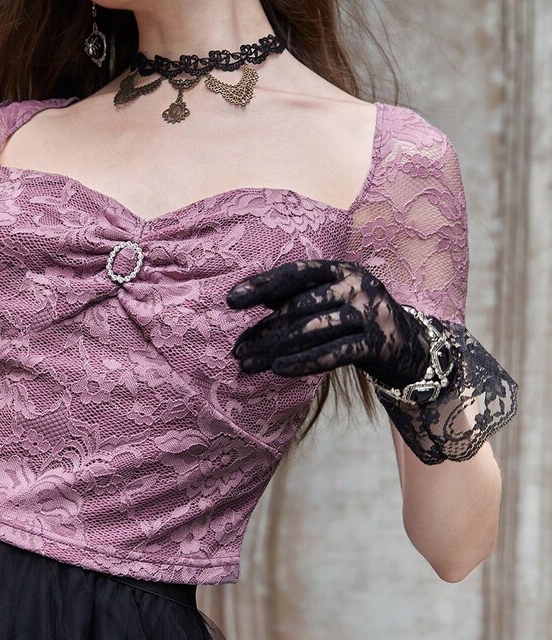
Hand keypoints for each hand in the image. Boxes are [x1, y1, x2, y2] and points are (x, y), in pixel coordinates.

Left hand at [225, 259, 432, 384]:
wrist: (410, 346)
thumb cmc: (357, 319)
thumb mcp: (332, 298)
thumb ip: (298, 295)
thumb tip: (252, 298)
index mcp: (342, 269)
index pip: (295, 273)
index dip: (262, 285)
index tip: (231, 300)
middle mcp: (357, 285)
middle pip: (299, 307)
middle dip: (264, 329)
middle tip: (237, 348)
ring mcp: (369, 312)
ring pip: (312, 331)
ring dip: (275, 349)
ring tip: (248, 364)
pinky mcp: (377, 343)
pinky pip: (333, 354)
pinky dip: (303, 362)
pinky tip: (278, 370)